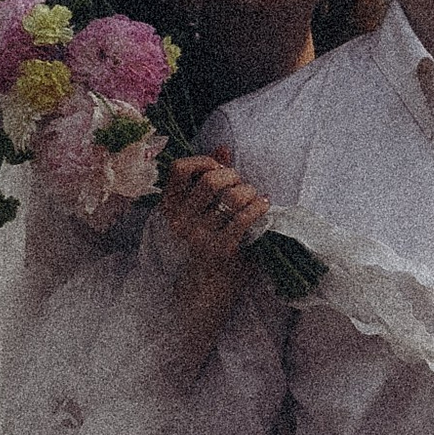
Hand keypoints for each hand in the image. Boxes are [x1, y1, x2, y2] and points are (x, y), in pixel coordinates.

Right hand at [161, 153, 271, 313]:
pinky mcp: (222, 249)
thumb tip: (222, 148)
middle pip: (211, 181)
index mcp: (169, 206)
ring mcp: (200, 236)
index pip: (180, 168)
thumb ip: (208, 177)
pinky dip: (259, 206)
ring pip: (232, 197)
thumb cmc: (206, 240)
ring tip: (254, 197)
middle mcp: (180, 220)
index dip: (204, 161)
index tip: (219, 169)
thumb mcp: (200, 209)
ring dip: (250, 192)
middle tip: (241, 185)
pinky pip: (246, 217)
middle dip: (233, 177)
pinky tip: (264, 206)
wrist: (206, 286)